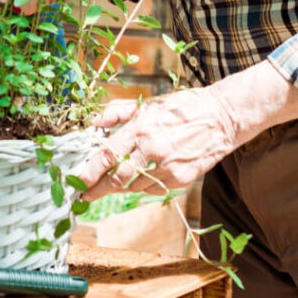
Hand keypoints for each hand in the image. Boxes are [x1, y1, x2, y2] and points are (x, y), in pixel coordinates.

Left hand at [75, 87, 237, 199]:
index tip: (77, 181)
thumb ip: (116, 113)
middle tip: (85, 194)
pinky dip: (141, 185)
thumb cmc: (180, 108)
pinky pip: (153, 188)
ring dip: (119, 186)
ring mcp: (168, 168)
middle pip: (118, 178)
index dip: (90, 171)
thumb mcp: (146, 104)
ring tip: (108, 184)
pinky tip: (138, 177)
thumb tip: (93, 123)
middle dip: (98, 188)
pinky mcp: (181, 180)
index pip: (107, 155)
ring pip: (134, 186)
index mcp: (140, 129)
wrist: (221, 118)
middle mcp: (152, 150)